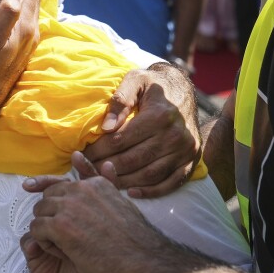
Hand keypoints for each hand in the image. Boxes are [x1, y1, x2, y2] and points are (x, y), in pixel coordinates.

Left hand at [26, 153, 173, 272]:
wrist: (143, 260)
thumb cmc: (134, 238)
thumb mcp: (121, 204)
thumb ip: (107, 183)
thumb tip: (104, 162)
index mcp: (94, 184)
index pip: (59, 181)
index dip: (43, 185)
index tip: (28, 186)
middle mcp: (80, 190)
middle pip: (47, 198)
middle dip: (50, 216)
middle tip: (62, 236)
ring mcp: (70, 207)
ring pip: (39, 213)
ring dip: (46, 230)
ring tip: (63, 246)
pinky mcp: (61, 227)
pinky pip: (36, 230)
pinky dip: (43, 243)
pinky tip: (61, 253)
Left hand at [82, 64, 200, 197]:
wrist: (183, 91)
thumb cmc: (154, 85)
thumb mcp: (135, 80)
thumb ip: (120, 99)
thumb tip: (106, 127)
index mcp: (159, 115)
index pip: (120, 139)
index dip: (98, 149)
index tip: (82, 154)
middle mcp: (175, 135)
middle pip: (133, 160)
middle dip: (106, 167)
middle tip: (88, 170)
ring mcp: (185, 151)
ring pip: (149, 175)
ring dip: (124, 182)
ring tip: (104, 181)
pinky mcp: (191, 162)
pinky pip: (170, 183)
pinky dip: (151, 192)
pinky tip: (132, 192)